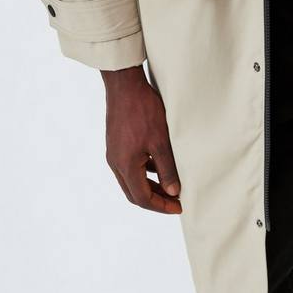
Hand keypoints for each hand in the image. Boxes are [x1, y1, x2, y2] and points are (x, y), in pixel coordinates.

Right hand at [102, 65, 181, 213]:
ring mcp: (114, 154)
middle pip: (134, 193)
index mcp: (126, 166)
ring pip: (131, 181)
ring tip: (171, 188)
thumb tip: (173, 192)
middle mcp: (116, 163)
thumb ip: (168, 170)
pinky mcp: (116, 145)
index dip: (161, 207)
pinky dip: (145, 173)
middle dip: (155, 201)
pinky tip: (160, 167)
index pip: (142, 198)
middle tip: (175, 202)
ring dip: (150, 188)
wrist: (125, 85)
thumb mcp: (161, 142)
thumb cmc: (144, 111)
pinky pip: (130, 168)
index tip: (178, 207)